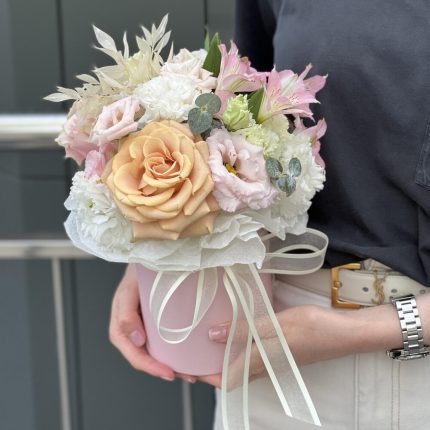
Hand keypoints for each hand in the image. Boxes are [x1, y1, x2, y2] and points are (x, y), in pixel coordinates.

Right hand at [109, 264, 196, 382]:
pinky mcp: (159, 321)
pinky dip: (179, 351)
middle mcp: (134, 328)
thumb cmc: (139, 269)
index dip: (148, 366)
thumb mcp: (129, 289)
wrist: (152, 255)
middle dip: (166, 370)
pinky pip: (167, 340)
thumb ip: (125, 313)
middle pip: (148, 357)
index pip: (133, 352)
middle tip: (188, 376)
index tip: (168, 372)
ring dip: (176, 364)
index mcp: (122, 323)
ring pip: (159, 352)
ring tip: (196, 372)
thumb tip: (136, 340)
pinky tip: (194, 356)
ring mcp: (147, 325)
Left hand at [205, 303, 404, 386]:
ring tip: (211, 334)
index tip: (188, 365)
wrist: (348, 332)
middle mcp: (266, 366)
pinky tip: (239, 327)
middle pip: (232, 372)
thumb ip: (245, 330)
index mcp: (262, 363)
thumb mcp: (277, 325)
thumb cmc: (315, 329)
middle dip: (211, 364)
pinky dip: (241, 344)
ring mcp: (275, 359)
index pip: (226, 379)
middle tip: (195, 346)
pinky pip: (254, 352)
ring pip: (242, 362)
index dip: (205, 374)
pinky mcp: (282, 351)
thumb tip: (212, 335)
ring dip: (225, 354)